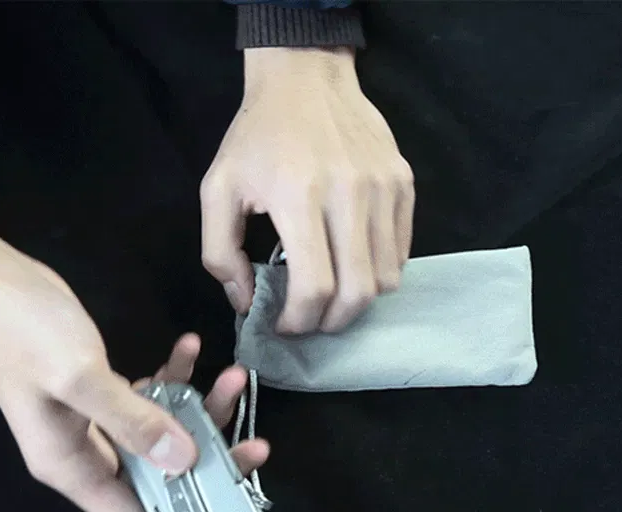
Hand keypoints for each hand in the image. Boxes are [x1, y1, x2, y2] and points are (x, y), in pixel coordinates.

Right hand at [0, 214, 266, 511]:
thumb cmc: (25, 331)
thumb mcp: (79, 377)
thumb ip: (132, 420)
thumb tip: (184, 460)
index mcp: (70, 464)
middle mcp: (83, 449)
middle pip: (156, 472)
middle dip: (206, 458)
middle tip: (252, 440)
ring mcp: (93, 417)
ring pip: (158, 429)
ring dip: (197, 405)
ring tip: (232, 374)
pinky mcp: (100, 386)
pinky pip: (146, 392)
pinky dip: (171, 375)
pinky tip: (189, 346)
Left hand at [201, 47, 414, 333]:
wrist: (305, 77)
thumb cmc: (256, 137)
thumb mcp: (217, 190)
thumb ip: (220, 254)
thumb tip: (247, 304)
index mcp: (299, 197)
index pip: (315, 287)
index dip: (300, 321)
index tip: (285, 324)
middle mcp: (350, 194)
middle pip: (358, 292)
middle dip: (333, 323)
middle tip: (312, 321)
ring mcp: (384, 188)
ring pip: (387, 277)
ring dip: (358, 301)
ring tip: (332, 294)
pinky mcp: (404, 182)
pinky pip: (402, 250)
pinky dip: (379, 271)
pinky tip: (353, 262)